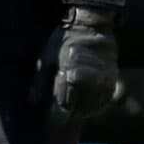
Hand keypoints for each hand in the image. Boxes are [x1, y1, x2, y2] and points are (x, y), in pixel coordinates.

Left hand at [38, 4, 122, 123]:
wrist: (89, 25)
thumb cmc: (62, 41)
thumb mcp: (46, 59)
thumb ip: (40, 82)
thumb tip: (32, 102)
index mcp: (69, 76)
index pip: (63, 105)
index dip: (57, 115)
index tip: (51, 118)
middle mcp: (88, 80)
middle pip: (78, 107)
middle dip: (69, 113)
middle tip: (61, 116)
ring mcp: (102, 79)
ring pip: (93, 104)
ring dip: (83, 110)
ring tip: (74, 112)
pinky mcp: (111, 76)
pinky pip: (106, 96)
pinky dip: (98, 104)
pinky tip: (90, 106)